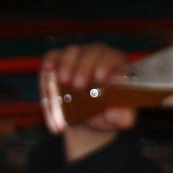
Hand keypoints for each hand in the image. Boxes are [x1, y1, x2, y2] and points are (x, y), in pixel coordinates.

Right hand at [40, 42, 135, 158]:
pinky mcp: (60, 58)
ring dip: (67, 66)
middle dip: (84, 68)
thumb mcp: (119, 119)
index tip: (100, 77)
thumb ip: (123, 118)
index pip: (114, 61)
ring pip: (73, 53)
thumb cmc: (107, 112)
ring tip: (63, 81)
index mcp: (117, 66)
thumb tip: (113, 114)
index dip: (107, 66)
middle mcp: (98, 55)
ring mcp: (79, 54)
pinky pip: (54, 55)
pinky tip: (48, 68)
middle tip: (77, 85)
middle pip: (92, 54)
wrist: (87, 115)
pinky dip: (51, 62)